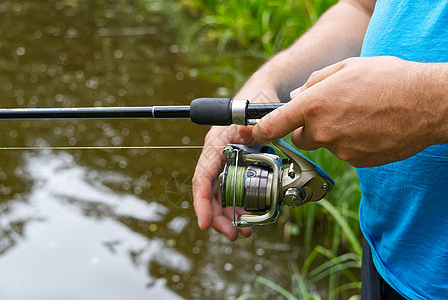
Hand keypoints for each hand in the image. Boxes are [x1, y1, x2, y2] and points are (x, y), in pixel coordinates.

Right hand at [192, 90, 279, 239]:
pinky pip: (235, 191)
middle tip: (234, 235)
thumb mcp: (253, 113)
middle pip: (212, 193)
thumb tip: (254, 134)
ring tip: (244, 233)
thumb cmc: (254, 101)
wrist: (263, 97)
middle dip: (220, 217)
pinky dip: (241, 207)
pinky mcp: (239, 167)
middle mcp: (218, 156)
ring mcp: (228, 162)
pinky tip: (250, 218)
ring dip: (231, 216)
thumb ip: (253, 124)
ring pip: (223, 196)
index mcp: (216, 144)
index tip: (205, 222)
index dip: (202, 201)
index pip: (203, 176)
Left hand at [252, 56, 442, 166]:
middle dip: (307, 129)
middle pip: (300, 138)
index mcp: (313, 105)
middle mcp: (322, 131)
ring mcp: (340, 149)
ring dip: (333, 134)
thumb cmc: (388, 79)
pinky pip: (344, 153)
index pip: (273, 124)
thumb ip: (313, 84)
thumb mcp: (345, 68)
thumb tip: (295, 99)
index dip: (258, 131)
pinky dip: (351, 143)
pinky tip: (369, 128)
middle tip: (331, 113)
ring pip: (324, 145)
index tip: (250, 135)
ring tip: (359, 116)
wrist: (427, 103)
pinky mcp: (356, 162)